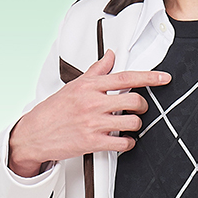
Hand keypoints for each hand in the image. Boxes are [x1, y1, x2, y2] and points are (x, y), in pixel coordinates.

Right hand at [8, 50, 170, 176]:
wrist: (33, 134)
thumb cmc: (53, 110)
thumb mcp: (74, 85)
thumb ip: (97, 70)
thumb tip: (110, 55)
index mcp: (89, 86)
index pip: (125, 77)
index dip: (149, 77)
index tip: (164, 78)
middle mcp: (93, 103)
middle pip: (134, 101)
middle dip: (142, 106)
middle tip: (139, 108)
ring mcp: (93, 123)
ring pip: (132, 122)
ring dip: (136, 125)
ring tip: (128, 124)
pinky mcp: (92, 142)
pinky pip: (123, 143)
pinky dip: (128, 142)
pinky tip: (123, 140)